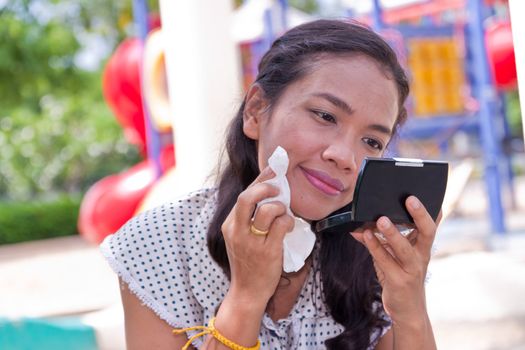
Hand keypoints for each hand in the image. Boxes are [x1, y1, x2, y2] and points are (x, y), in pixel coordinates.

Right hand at [221, 166, 294, 305]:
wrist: (247, 291)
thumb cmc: (248, 262)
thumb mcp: (240, 237)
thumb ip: (249, 218)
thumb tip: (270, 193)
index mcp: (229, 224)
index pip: (243, 194)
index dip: (260, 179)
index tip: (274, 170)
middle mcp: (237, 231)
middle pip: (247, 198)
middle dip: (265, 187)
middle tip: (278, 189)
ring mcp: (251, 242)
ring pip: (266, 210)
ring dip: (280, 206)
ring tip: (284, 212)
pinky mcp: (267, 252)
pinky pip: (281, 226)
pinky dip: (288, 221)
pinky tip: (289, 226)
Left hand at [351, 196, 440, 325]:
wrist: (408, 310)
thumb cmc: (401, 277)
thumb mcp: (395, 256)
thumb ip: (380, 240)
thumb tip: (360, 226)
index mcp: (423, 246)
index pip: (431, 224)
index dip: (430, 209)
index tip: (426, 192)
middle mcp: (421, 256)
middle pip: (427, 232)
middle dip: (420, 215)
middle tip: (410, 199)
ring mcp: (412, 269)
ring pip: (404, 248)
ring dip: (392, 233)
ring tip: (381, 219)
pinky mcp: (399, 281)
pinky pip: (385, 261)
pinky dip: (374, 247)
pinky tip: (364, 235)